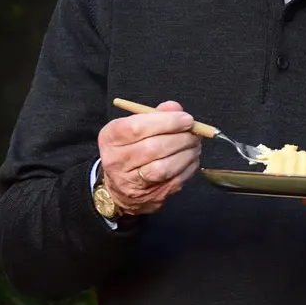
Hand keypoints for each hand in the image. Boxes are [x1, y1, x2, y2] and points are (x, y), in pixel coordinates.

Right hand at [97, 100, 201, 214]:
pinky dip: (189, 167)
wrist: (121, 186)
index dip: (167, 122)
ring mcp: (132, 182)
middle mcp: (116, 160)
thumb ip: (155, 115)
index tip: (186, 119)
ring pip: (164, 167)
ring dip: (186, 153)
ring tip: (194, 145)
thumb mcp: (134, 127)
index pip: (137, 128)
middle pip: (152, 148)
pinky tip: (191, 158)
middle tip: (194, 132)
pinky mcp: (151, 195)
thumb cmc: (131, 148)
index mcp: (111, 138)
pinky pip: (175, 180)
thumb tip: (176, 109)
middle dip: (180, 138)